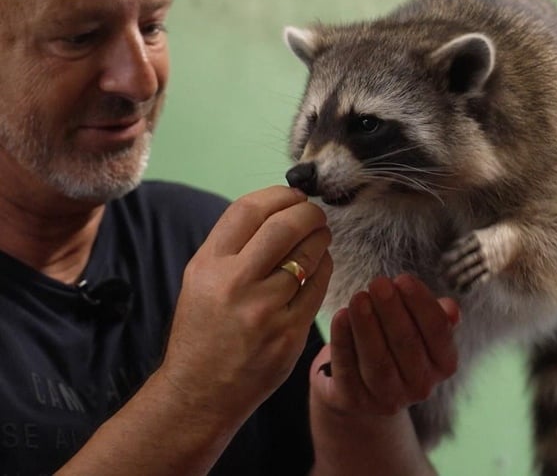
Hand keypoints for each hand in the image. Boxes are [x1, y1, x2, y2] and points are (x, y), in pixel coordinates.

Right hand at [154, 185, 332, 422]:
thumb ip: (235, 245)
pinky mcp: (288, 333)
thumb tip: (280, 207)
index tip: (294, 196)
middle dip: (309, 213)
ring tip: (320, 238)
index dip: (280, 195)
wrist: (199, 392)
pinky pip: (319, 287)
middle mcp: (234, 284)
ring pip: (309, 255)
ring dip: (321, 239)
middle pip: (285, 226)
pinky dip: (325, 268)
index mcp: (208, 265)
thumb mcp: (201, 280)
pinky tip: (320, 266)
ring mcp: (263, 310)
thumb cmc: (204, 330)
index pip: (249, 209)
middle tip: (316, 215)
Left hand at [311, 274, 459, 416]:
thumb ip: (437, 315)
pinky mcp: (355, 401)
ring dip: (367, 326)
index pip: (438, 331)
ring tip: (359, 297)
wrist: (364, 384)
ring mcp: (388, 398)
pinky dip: (343, 342)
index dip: (421, 303)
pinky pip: (347, 370)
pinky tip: (340, 316)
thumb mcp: (421, 328)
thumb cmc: (398, 342)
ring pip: (377, 361)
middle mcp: (421, 386)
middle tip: (378, 282)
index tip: (403, 279)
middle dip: (391, 310)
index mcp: (444, 364)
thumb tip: (451, 308)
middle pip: (406, 344)